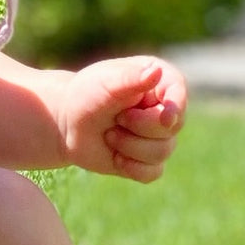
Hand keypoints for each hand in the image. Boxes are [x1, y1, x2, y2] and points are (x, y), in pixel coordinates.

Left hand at [56, 56, 186, 182]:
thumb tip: (157, 72)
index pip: (178, 90)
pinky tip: (116, 157)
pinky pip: (153, 172)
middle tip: (116, 118)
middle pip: (171, 127)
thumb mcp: (104, 83)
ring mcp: (159, 136)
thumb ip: (130, 78)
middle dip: (139, 126)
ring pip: (162, 152)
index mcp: (158, 80)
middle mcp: (164, 108)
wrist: (66, 123)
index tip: (166, 119)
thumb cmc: (85, 95)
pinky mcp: (149, 160)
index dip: (176, 106)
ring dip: (129, 145)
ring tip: (109, 134)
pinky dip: (132, 167)